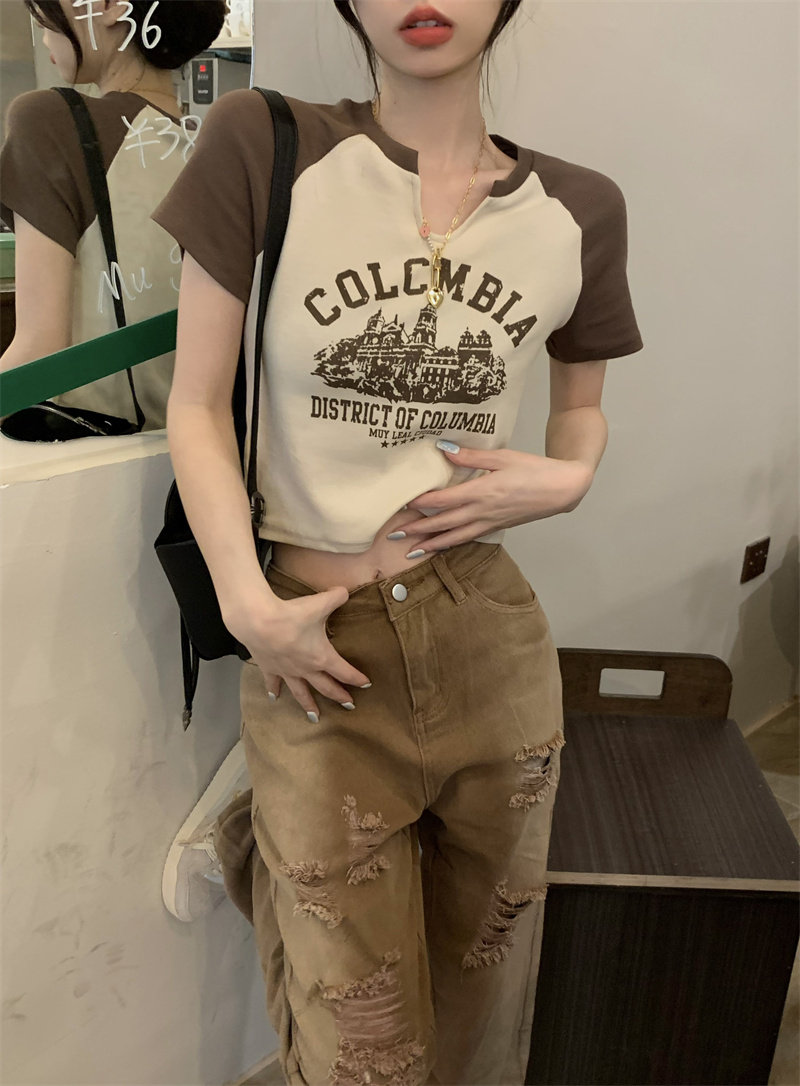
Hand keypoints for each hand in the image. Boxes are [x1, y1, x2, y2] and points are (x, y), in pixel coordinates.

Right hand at [228, 588, 370, 721]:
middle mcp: (305, 669)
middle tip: (349, 705)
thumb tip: (344, 591)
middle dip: (339, 696)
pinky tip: (274, 698)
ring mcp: (287, 671)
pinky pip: (273, 682)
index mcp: (321, 657)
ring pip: (301, 692)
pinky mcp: (269, 668)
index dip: (356, 678)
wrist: (258, 621)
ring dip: (309, 705)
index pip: (344, 671)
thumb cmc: (291, 614)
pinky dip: (273, 690)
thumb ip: (337, 596)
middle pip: (326, 687)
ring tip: (315, 717)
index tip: (366, 684)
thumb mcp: (320, 602)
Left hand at [400, 443, 593, 551]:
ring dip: (431, 545)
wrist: (561, 489)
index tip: (402, 504)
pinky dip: (451, 544)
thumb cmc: (533, 469)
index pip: (444, 500)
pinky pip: (468, 538)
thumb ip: (471, 457)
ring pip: (454, 537)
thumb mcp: (502, 457)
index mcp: (482, 492)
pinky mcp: (496, 527)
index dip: (421, 503)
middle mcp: (482, 511)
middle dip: (417, 530)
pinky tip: (440, 547)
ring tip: (410, 553)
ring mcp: (489, 522)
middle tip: (393, 536)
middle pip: (443, 523)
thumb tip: (443, 449)